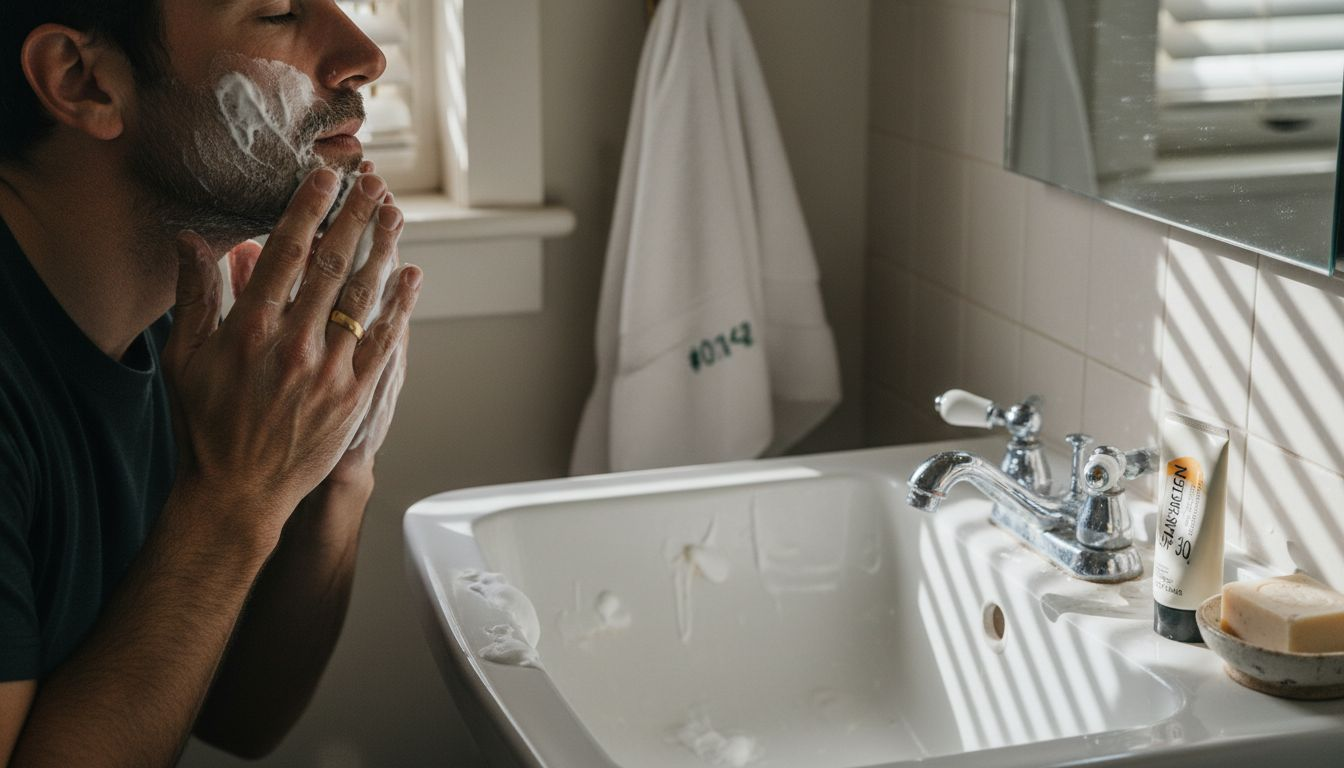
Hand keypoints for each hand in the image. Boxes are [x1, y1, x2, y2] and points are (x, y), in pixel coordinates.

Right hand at [165, 167, 419, 542]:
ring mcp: (329, 372)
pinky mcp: (354, 397)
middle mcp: (294, 345)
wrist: (238, 492)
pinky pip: (384, 342)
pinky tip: (411, 277)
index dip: (308, 210)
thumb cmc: (205, 424)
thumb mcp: (185, 358)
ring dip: (381, 251)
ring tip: (396, 214)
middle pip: (331, 267)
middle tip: (373, 182)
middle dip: (355, 219)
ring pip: (362, 298)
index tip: (326, 178)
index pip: (285, 254)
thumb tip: (191, 238)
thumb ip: (194, 295)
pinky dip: (400, 306)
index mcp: (249, 330)